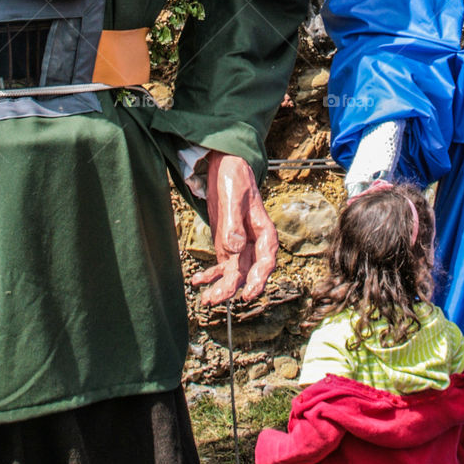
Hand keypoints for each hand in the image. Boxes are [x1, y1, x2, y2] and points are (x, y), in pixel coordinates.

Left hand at [191, 152, 277, 306]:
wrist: (224, 165)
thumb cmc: (234, 177)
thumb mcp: (233, 197)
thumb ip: (233, 224)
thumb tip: (234, 249)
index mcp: (263, 230)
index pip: (266, 260)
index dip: (258, 280)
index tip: (247, 294)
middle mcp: (253, 242)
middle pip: (248, 271)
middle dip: (233, 288)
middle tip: (216, 298)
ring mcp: (239, 245)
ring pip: (234, 273)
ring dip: (220, 286)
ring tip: (205, 298)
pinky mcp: (226, 244)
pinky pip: (222, 265)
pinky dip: (210, 275)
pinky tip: (197, 280)